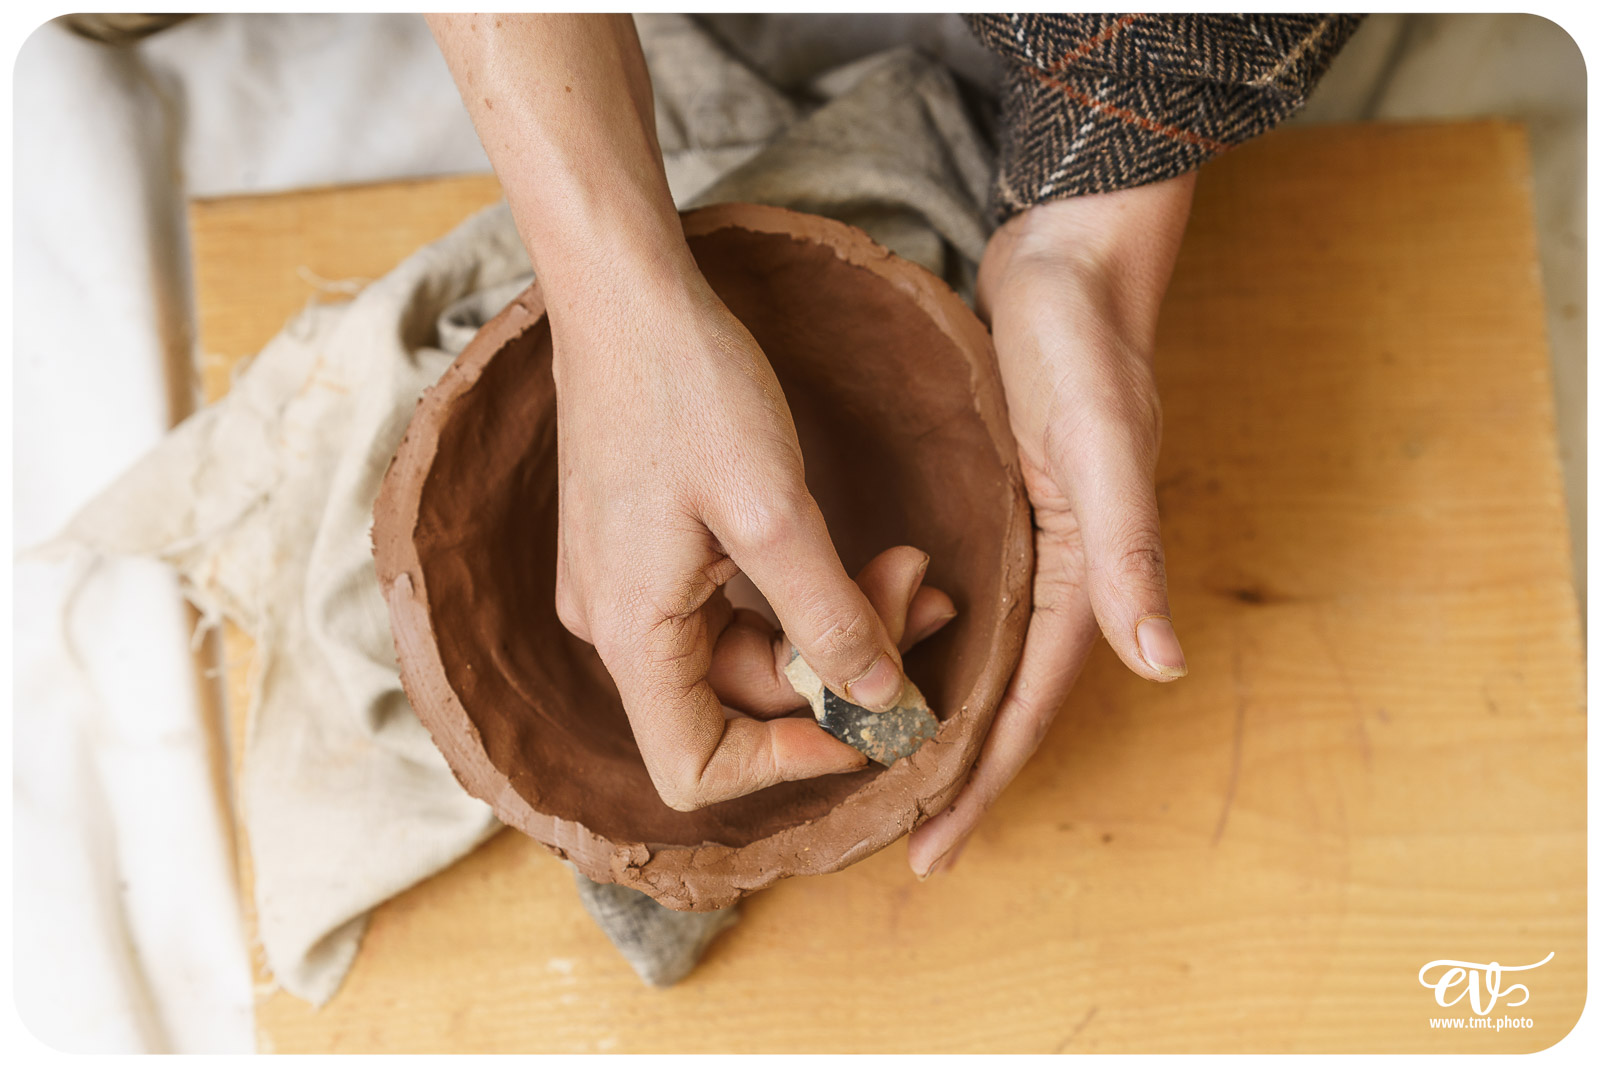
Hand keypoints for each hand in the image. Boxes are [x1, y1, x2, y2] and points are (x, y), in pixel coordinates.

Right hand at [551, 269, 923, 810]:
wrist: (626, 294)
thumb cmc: (688, 390)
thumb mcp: (775, 512)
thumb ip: (828, 618)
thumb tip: (879, 702)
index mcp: (633, 634)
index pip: (692, 769)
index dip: (784, 762)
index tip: (865, 720)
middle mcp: (620, 627)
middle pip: (739, 701)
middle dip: (839, 665)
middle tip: (921, 593)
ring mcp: (632, 588)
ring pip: (746, 650)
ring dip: (833, 624)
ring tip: (910, 567)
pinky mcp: (651, 552)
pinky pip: (732, 607)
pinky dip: (802, 593)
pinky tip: (866, 558)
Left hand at [908, 174, 1196, 876]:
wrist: (1069, 254)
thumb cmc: (1085, 343)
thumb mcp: (1104, 445)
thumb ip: (1130, 552)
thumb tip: (1162, 666)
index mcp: (1083, 571)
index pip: (1032, 703)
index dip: (984, 778)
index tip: (934, 844)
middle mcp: (1058, 568)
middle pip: (1006, 695)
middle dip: (959, 771)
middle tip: (905, 835)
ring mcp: (1026, 536)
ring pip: (981, 654)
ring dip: (942, 715)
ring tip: (886, 769)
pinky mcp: (993, 500)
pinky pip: (962, 598)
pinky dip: (930, 643)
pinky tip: (890, 656)